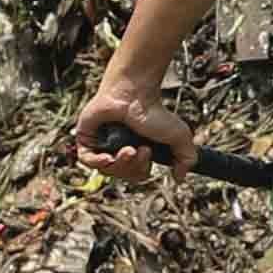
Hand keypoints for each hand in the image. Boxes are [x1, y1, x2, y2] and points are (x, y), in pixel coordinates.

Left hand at [74, 85, 189, 176]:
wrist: (135, 94)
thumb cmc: (155, 112)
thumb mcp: (178, 137)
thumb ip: (187, 158)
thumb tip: (179, 179)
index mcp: (135, 153)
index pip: (134, 175)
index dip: (141, 171)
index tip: (149, 153)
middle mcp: (117, 151)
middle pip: (121, 175)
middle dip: (133, 167)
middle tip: (141, 149)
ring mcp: (100, 145)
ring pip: (105, 170)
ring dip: (120, 164)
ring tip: (128, 149)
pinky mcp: (86, 139)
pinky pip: (87, 161)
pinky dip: (98, 163)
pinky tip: (108, 158)